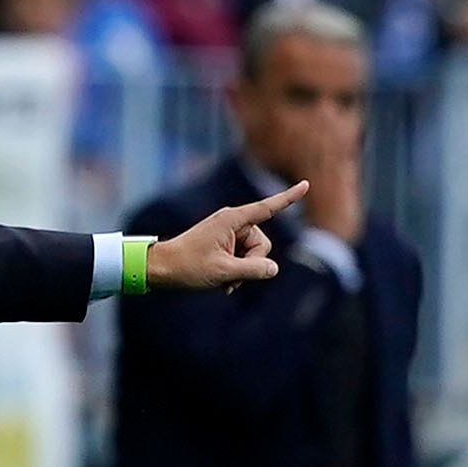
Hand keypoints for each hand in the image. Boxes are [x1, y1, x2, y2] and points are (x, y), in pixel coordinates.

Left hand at [146, 184, 300, 289]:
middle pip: (262, 244)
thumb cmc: (188, 266)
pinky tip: (223, 282)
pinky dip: (237, 272)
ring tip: (223, 281)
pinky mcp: (225, 245)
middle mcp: (233, 223)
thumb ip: (253, 270)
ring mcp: (229, 234)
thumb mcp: (223, 271)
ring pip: (254, 255)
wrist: (161, 269)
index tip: (306, 184)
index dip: (288, 198)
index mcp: (232, 220)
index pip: (267, 208)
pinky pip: (243, 259)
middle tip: (230, 276)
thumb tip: (274, 269)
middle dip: (252, 264)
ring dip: (243, 272)